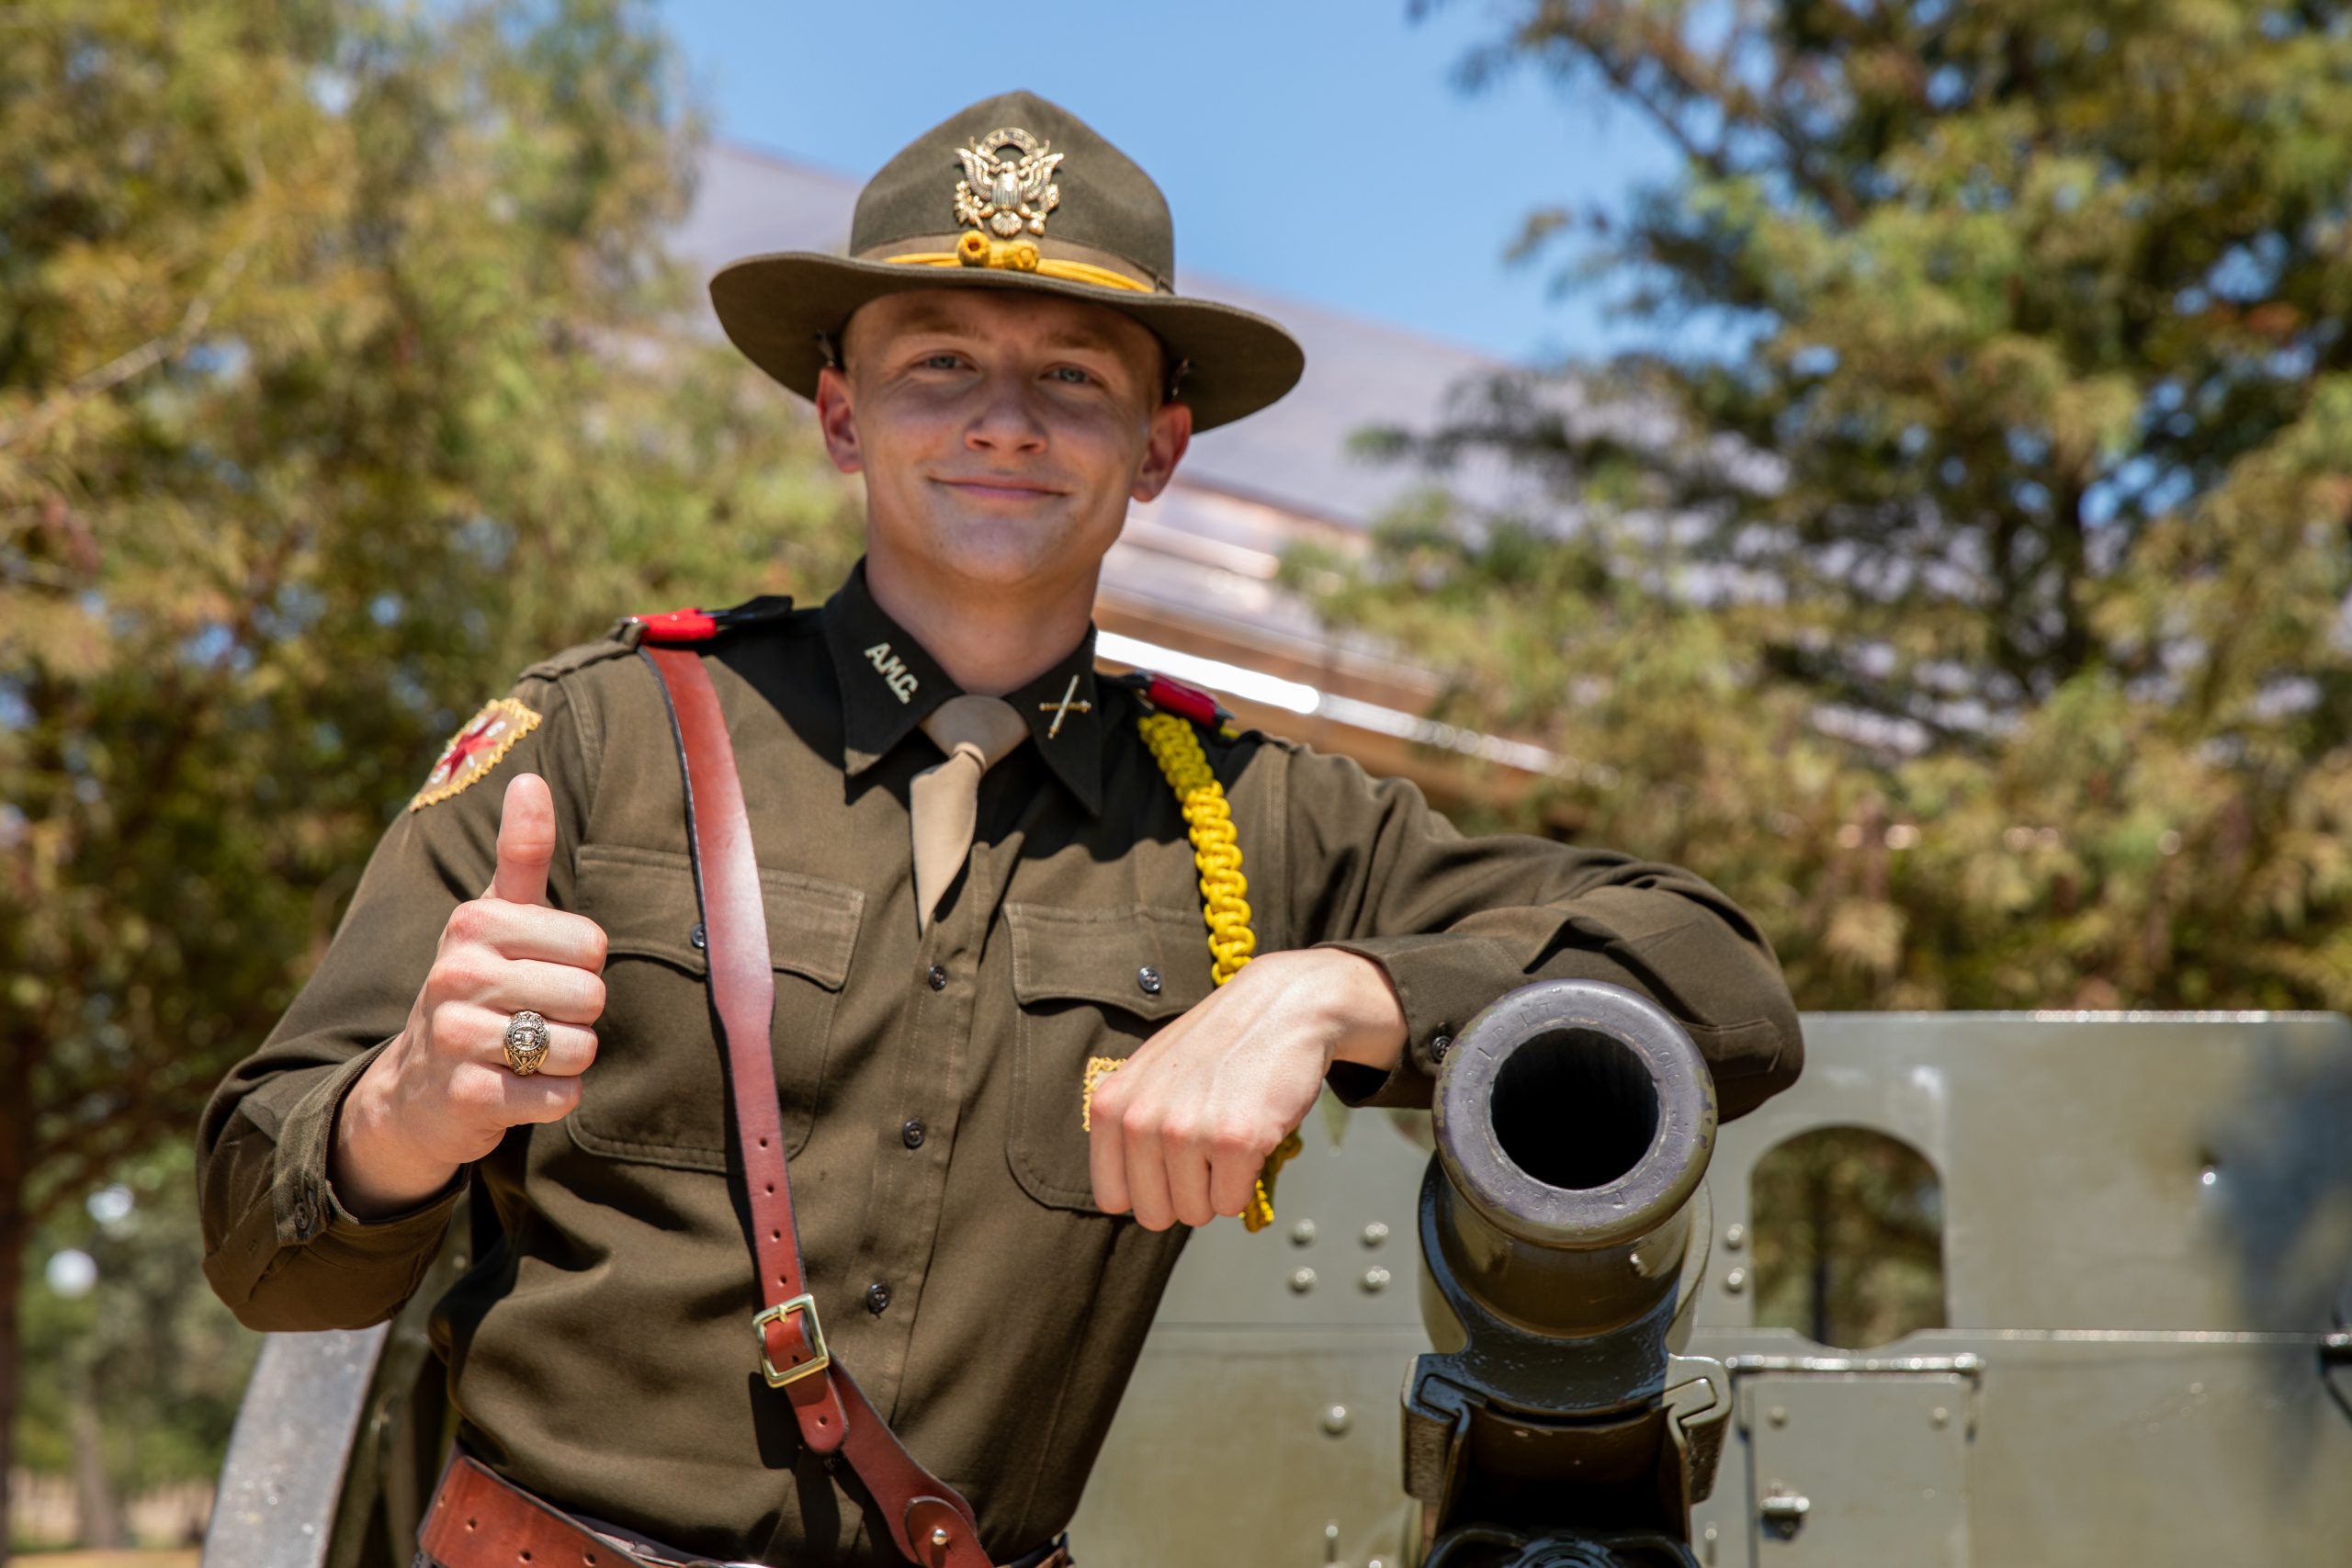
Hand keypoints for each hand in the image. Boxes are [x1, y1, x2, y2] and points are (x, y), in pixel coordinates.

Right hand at [330, 773, 607, 1218]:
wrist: (414, 1089)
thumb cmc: (476, 989)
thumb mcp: (493, 918)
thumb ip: (521, 853)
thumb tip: (531, 777)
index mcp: (474, 922)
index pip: (592, 943)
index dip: (582, 966)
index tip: (542, 972)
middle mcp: (457, 973)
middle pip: (591, 996)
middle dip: (578, 1016)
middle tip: (534, 1018)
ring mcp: (457, 1037)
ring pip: (580, 1048)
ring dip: (568, 1059)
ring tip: (526, 1054)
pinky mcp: (468, 1098)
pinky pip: (560, 1098)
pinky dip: (554, 1099)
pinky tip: (518, 1090)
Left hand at [1086, 949, 1405, 1229]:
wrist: (1281, 1007)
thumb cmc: (1216, 1045)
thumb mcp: (1148, 1075)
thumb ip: (1126, 1126)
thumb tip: (1121, 1197)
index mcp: (1111, 1107)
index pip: (1113, 1197)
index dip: (1148, 1188)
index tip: (1170, 1161)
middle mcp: (1140, 1120)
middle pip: (1154, 1214)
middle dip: (1184, 1194)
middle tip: (1206, 1148)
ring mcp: (1187, 1131)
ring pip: (1195, 1213)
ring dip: (1218, 1185)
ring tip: (1228, 1131)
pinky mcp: (1235, 1141)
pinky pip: (1232, 1204)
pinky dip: (1246, 1180)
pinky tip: (1251, 1132)